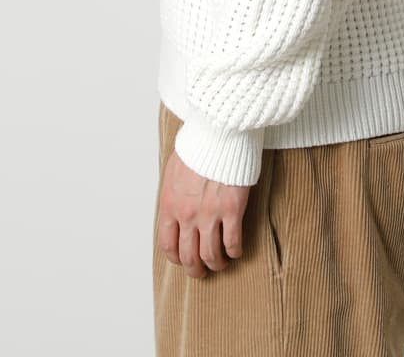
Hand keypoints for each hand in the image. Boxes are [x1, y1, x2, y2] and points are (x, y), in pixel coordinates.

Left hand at [157, 148, 251, 277]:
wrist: (218, 131)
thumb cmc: (198, 145)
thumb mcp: (174, 169)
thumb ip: (174, 194)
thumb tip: (176, 208)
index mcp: (170, 204)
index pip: (167, 244)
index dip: (175, 258)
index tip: (182, 260)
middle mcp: (188, 214)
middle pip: (188, 256)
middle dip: (195, 269)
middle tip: (201, 272)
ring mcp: (210, 213)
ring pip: (210, 255)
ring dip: (216, 264)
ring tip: (220, 263)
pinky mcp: (232, 209)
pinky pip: (232, 242)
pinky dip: (234, 252)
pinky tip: (236, 250)